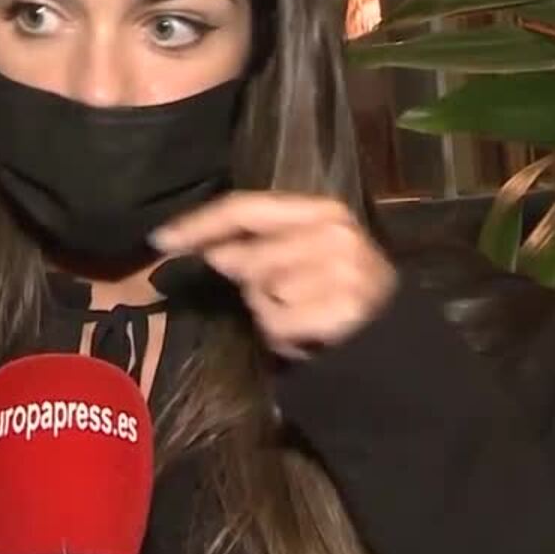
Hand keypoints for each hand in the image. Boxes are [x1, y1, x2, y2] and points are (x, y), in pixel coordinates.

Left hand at [151, 192, 396, 360]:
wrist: (394, 344)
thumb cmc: (337, 298)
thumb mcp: (299, 262)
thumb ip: (256, 250)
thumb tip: (213, 253)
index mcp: (322, 211)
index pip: (246, 208)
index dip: (200, 223)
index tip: (160, 239)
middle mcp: (334, 232)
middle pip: (247, 258)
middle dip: (251, 287)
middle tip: (287, 303)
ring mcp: (342, 268)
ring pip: (260, 294)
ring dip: (269, 316)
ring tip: (302, 321)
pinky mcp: (344, 307)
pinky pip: (279, 324)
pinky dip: (284, 339)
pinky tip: (308, 339)